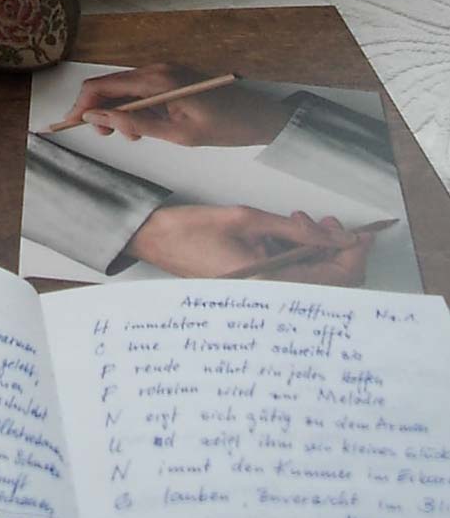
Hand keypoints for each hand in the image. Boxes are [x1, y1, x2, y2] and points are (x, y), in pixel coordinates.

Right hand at [57, 63, 292, 145]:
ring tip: (130, 136)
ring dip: (116, 110)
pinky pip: (140, 89)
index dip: (81, 104)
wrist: (259, 116)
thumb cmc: (224, 127)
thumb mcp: (177, 134)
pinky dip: (132, 107)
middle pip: (109, 84)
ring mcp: (164, 70)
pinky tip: (143, 127)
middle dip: (97, 109)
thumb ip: (135, 124)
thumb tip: (97, 118)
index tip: (70, 125)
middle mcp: (156, 68)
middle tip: (105, 137)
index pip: (103, 85)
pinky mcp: (170, 77)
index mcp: (156, 79)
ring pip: (123, 88)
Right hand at [127, 205, 372, 285]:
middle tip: (330, 224)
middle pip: (327, 286)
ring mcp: (261, 295)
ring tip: (303, 221)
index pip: (332, 280)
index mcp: (267, 285)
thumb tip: (335, 236)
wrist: (156, 241)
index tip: (361, 235)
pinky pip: (292, 278)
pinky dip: (300, 257)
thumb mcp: (249, 219)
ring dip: (318, 252)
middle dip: (338, 253)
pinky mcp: (256, 289)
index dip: (352, 257)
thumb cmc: (193, 230)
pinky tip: (290, 232)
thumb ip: (295, 231)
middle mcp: (267, 298)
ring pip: (311, 281)